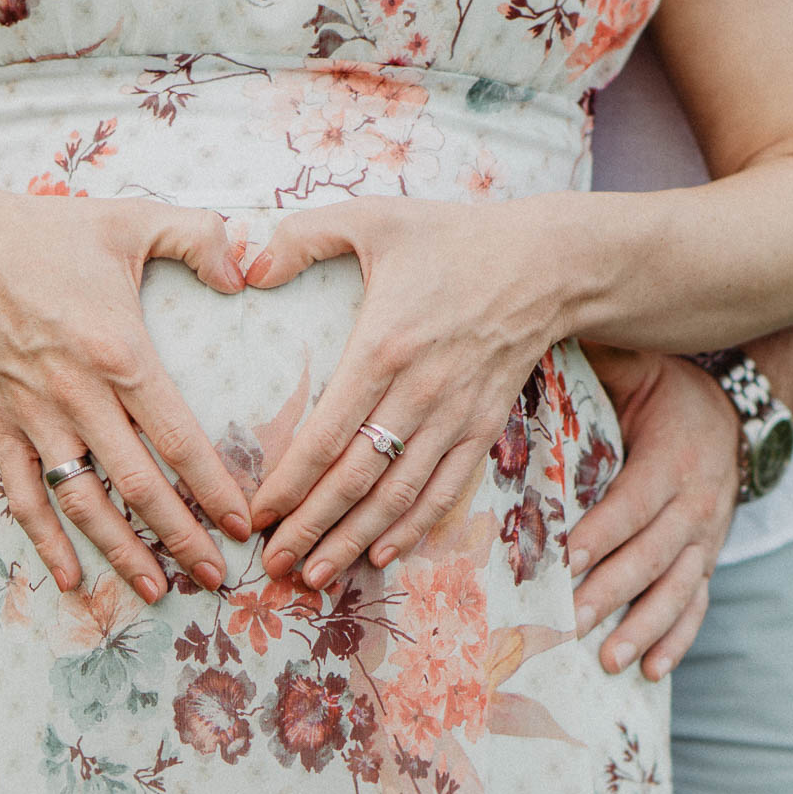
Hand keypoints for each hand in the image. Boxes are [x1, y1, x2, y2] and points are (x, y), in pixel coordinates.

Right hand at [0, 180, 253, 601]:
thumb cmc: (50, 232)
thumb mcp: (134, 220)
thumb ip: (203, 238)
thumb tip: (248, 274)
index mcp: (119, 354)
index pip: (179, 438)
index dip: (214, 487)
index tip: (244, 524)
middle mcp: (77, 397)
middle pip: (139, 485)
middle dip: (181, 537)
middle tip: (217, 577)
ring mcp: (34, 417)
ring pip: (82, 503)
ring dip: (120, 552)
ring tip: (156, 591)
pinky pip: (23, 495)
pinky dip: (45, 542)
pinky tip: (72, 578)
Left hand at [241, 196, 572, 586]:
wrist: (546, 263)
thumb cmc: (450, 238)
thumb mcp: (372, 217)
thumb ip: (301, 236)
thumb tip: (247, 269)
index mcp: (383, 348)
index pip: (325, 435)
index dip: (288, 483)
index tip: (256, 514)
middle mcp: (419, 393)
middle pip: (356, 480)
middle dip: (310, 529)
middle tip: (271, 565)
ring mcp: (455, 416)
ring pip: (398, 496)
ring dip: (354, 541)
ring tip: (314, 576)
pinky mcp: (483, 428)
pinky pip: (445, 490)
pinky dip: (413, 528)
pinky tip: (380, 554)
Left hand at [565, 346, 739, 680]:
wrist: (731, 413)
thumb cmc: (664, 388)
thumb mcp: (641, 366)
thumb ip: (603, 359)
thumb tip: (549, 329)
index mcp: (674, 456)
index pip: (638, 499)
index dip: (606, 528)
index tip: (570, 556)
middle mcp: (698, 503)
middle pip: (655, 553)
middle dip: (612, 590)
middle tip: (570, 620)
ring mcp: (707, 538)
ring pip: (678, 588)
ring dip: (644, 625)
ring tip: (609, 658)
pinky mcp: (707, 560)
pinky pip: (696, 604)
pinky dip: (676, 639)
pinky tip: (650, 670)